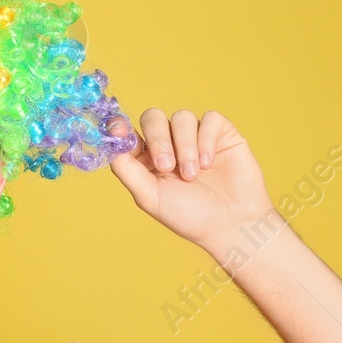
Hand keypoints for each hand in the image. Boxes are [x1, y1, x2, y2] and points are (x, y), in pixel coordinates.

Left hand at [108, 109, 274, 249]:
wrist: (231, 224)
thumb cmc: (189, 215)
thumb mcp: (149, 196)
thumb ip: (126, 169)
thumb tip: (109, 144)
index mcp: (147, 158)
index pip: (129, 131)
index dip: (120, 125)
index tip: (117, 128)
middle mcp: (169, 143)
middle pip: (153, 117)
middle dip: (158, 139)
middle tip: (167, 167)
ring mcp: (195, 136)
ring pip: (182, 117)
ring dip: (185, 146)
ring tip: (192, 174)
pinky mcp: (221, 133)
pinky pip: (210, 119)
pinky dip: (206, 139)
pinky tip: (208, 162)